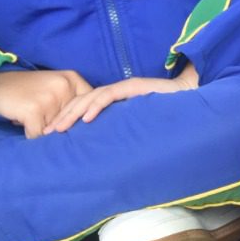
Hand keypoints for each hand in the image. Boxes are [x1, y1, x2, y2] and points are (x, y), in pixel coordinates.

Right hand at [0, 68, 93, 137]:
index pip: (90, 108)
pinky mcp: (34, 110)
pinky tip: (21, 121)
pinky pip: (37, 135)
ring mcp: (50, 98)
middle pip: (72, 122)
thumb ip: (72, 103)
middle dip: (58, 128)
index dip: (82, 121)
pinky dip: (29, 134)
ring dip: (41, 130)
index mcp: (73, 80)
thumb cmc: (27, 90)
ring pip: (54, 131)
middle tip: (41, 119)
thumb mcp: (55, 88)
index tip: (75, 126)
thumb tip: (88, 130)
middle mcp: (65, 86)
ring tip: (29, 116)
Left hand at [44, 64, 199, 133]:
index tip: (53, 136)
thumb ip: (123, 132)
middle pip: (81, 101)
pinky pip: (110, 96)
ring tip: (60, 128)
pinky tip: (86, 119)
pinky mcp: (135, 87)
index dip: (68, 119)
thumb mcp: (139, 125)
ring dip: (73, 113)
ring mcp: (125, 88)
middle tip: (46, 133)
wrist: (193, 95)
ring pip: (90, 98)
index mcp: (116, 101)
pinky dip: (95, 106)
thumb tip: (107, 153)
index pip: (85, 107)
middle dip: (63, 116)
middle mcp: (117, 92)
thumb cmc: (170, 114)